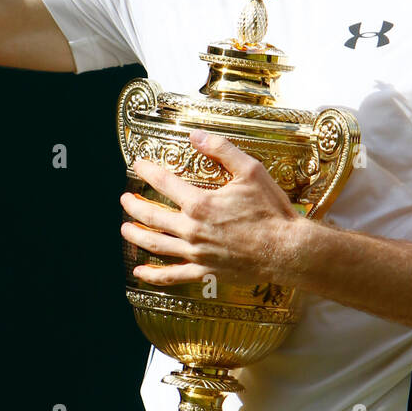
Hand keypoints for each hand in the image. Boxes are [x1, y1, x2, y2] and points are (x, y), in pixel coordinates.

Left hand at [120, 129, 298, 288]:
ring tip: (125, 228)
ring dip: (137, 235)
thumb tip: (195, 135)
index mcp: (201, 203)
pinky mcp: (205, 272)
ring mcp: (196, 253)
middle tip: (124, 199)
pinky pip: (173, 275)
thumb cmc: (271, 210)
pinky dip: (153, 275)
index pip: (165, 183)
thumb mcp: (251, 170)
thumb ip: (221, 150)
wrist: (287, 249)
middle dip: (134, 205)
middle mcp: (193, 229)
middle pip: (152, 216)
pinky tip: (140, 272)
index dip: (148, 171)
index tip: (138, 165)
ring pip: (157, 244)